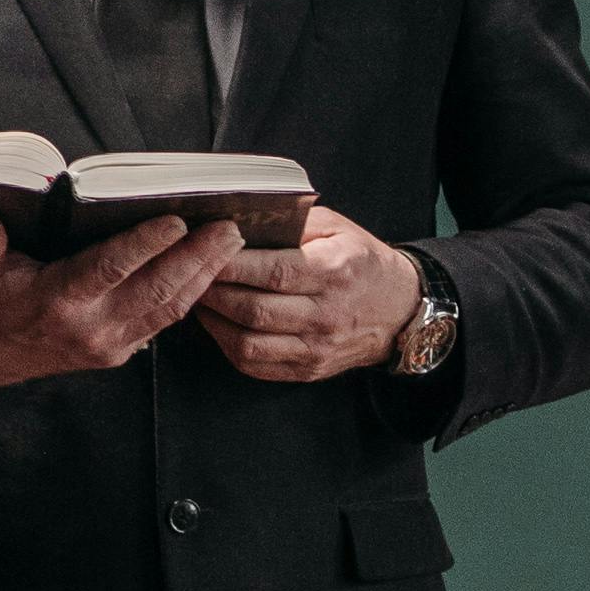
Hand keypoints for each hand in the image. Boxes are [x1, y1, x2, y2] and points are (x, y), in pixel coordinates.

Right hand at [0, 207, 243, 393]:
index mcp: (56, 302)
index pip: (109, 269)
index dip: (145, 245)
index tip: (177, 221)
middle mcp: (90, 327)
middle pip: (155, 290)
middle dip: (196, 258)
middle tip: (229, 228)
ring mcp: (109, 344)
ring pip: (168, 309)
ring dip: (203, 276)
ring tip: (231, 243)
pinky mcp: (119, 352)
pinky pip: (163, 323)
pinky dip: (191, 296)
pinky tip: (211, 271)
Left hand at [192, 205, 422, 385]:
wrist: (399, 310)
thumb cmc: (361, 261)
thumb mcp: (337, 228)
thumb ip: (292, 223)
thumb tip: (240, 220)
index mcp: (334, 272)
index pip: (272, 272)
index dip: (230, 264)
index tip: (202, 248)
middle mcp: (326, 315)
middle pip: (253, 310)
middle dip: (212, 291)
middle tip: (190, 272)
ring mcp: (317, 348)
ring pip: (248, 343)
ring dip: (214, 321)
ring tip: (200, 297)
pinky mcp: (308, 370)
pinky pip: (255, 364)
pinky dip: (227, 344)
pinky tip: (219, 323)